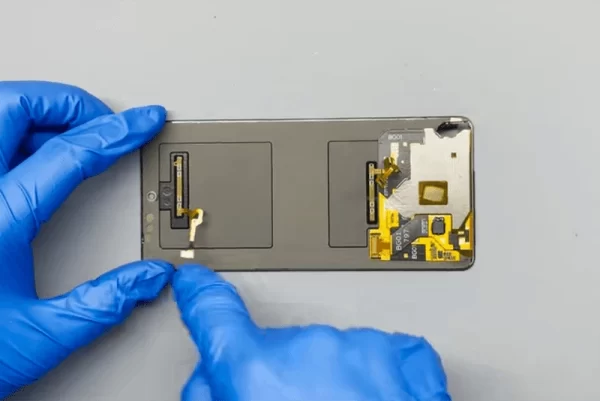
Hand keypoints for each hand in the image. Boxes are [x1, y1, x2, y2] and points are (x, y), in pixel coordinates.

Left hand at [0, 81, 173, 397]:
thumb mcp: (39, 337)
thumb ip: (101, 305)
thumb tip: (146, 279)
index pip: (70, 153)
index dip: (117, 131)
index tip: (143, 121)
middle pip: (14, 106)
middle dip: (68, 102)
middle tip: (103, 118)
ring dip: (32, 110)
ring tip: (68, 127)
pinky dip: (7, 132)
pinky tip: (22, 149)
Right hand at [173, 265, 450, 400]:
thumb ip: (213, 400)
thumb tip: (209, 384)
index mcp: (256, 374)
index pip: (213, 316)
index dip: (200, 296)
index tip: (194, 281)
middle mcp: (307, 350)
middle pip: (276, 351)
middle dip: (278, 380)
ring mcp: (361, 348)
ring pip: (328, 354)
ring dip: (330, 382)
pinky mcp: (404, 357)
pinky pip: (377, 353)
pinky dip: (375, 376)